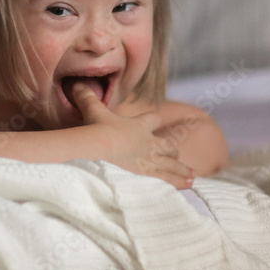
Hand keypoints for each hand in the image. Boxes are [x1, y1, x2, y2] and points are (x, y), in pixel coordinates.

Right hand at [72, 89, 194, 188]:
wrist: (100, 144)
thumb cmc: (98, 126)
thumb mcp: (91, 109)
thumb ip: (86, 97)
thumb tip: (76, 85)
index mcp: (138, 125)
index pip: (152, 119)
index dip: (153, 119)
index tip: (155, 119)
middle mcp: (148, 141)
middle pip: (166, 144)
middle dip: (171, 149)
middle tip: (175, 153)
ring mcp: (150, 158)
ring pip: (171, 162)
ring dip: (181, 168)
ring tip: (192, 174)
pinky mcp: (148, 173)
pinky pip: (168, 177)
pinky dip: (179, 180)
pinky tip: (190, 184)